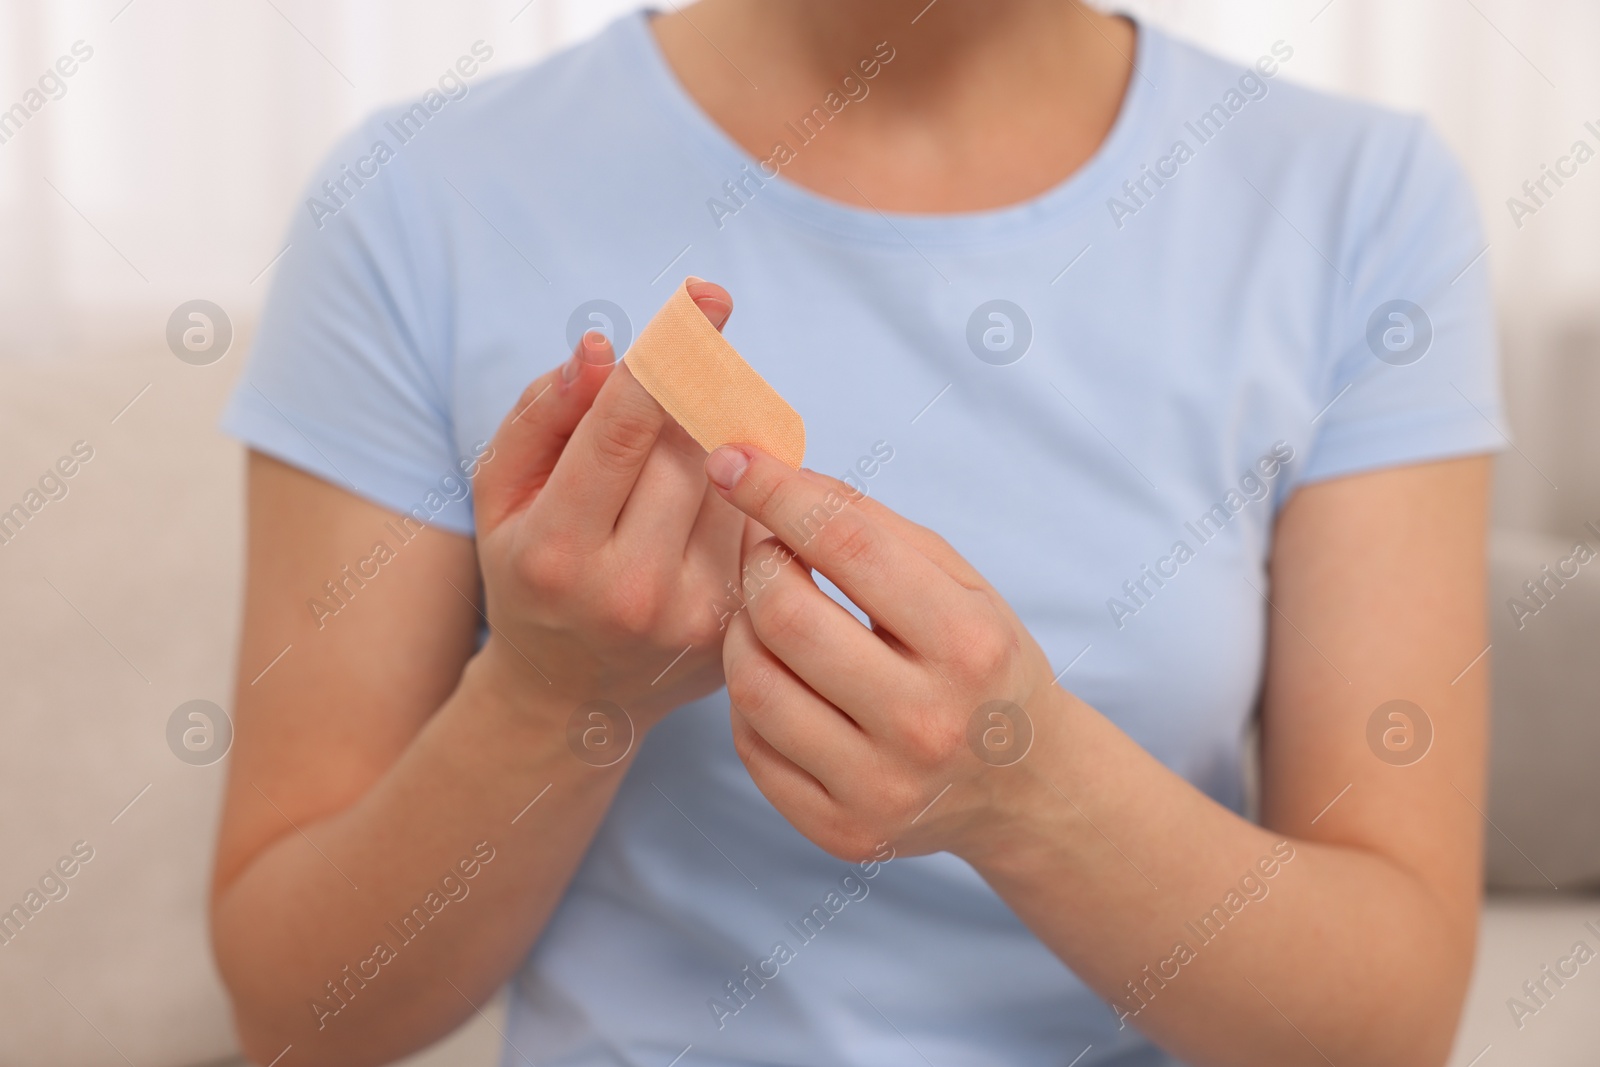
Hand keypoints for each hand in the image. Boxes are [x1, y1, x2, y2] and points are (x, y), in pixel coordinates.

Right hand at [471, 282, 748, 728]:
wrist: (569, 700)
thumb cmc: (529, 574)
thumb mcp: (501, 496)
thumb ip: (542, 414)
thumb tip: (600, 350)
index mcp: (557, 550)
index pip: (623, 430)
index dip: (669, 356)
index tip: (707, 298)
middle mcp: (629, 589)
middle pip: (687, 449)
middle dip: (692, 396)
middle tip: (694, 361)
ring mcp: (692, 616)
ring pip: (731, 483)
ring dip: (715, 446)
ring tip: (675, 463)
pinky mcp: (737, 629)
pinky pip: (754, 525)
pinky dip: (739, 495)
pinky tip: (702, 511)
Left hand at [704, 444, 1068, 861]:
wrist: (1023, 785)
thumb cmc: (982, 662)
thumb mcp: (959, 581)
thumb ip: (872, 526)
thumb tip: (777, 477)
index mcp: (967, 644)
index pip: (846, 547)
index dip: (776, 493)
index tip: (731, 459)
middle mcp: (927, 722)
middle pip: (785, 617)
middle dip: (758, 565)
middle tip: (768, 553)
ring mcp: (881, 786)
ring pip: (754, 683)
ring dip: (742, 630)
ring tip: (769, 615)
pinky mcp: (841, 830)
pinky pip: (751, 744)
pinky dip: (748, 697)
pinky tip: (779, 677)